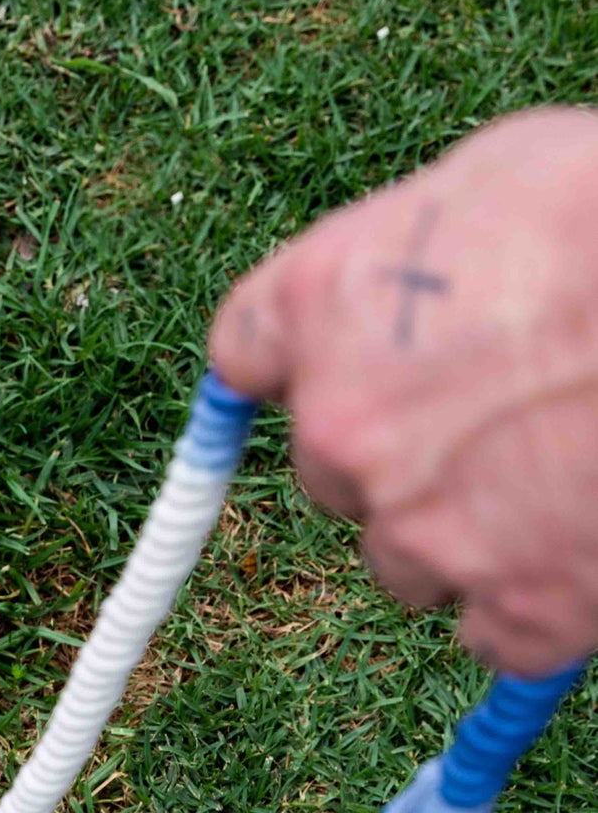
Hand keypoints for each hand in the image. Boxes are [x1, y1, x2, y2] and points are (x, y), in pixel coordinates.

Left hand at [209, 107, 597, 674]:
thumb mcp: (496, 177)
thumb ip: (417, 252)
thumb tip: (412, 290)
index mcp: (320, 304)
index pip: (248, 353)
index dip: (296, 365)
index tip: (324, 373)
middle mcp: (340, 426)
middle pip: (330, 472)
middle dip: (393, 457)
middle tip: (494, 421)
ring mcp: (422, 528)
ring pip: (404, 561)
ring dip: (459, 535)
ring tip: (558, 479)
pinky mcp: (518, 608)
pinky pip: (495, 634)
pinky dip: (530, 607)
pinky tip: (582, 551)